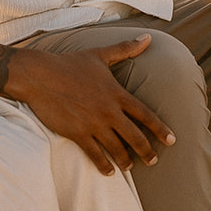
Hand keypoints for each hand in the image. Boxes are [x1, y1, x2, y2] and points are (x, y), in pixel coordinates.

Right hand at [8, 36, 175, 174]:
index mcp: (116, 93)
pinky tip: (109, 172)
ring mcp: (93, 124)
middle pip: (134, 136)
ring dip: (126, 160)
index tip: (171, 140)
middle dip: (146, 151)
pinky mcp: (77, 133)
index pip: (145, 114)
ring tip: (130, 167)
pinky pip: (95, 154)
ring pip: (116, 148)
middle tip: (153, 161)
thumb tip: (148, 38)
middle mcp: (108, 111)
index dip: (160, 129)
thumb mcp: (99, 55)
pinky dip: (104, 165)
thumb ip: (125, 49)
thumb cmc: (69, 64)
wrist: (39, 76)